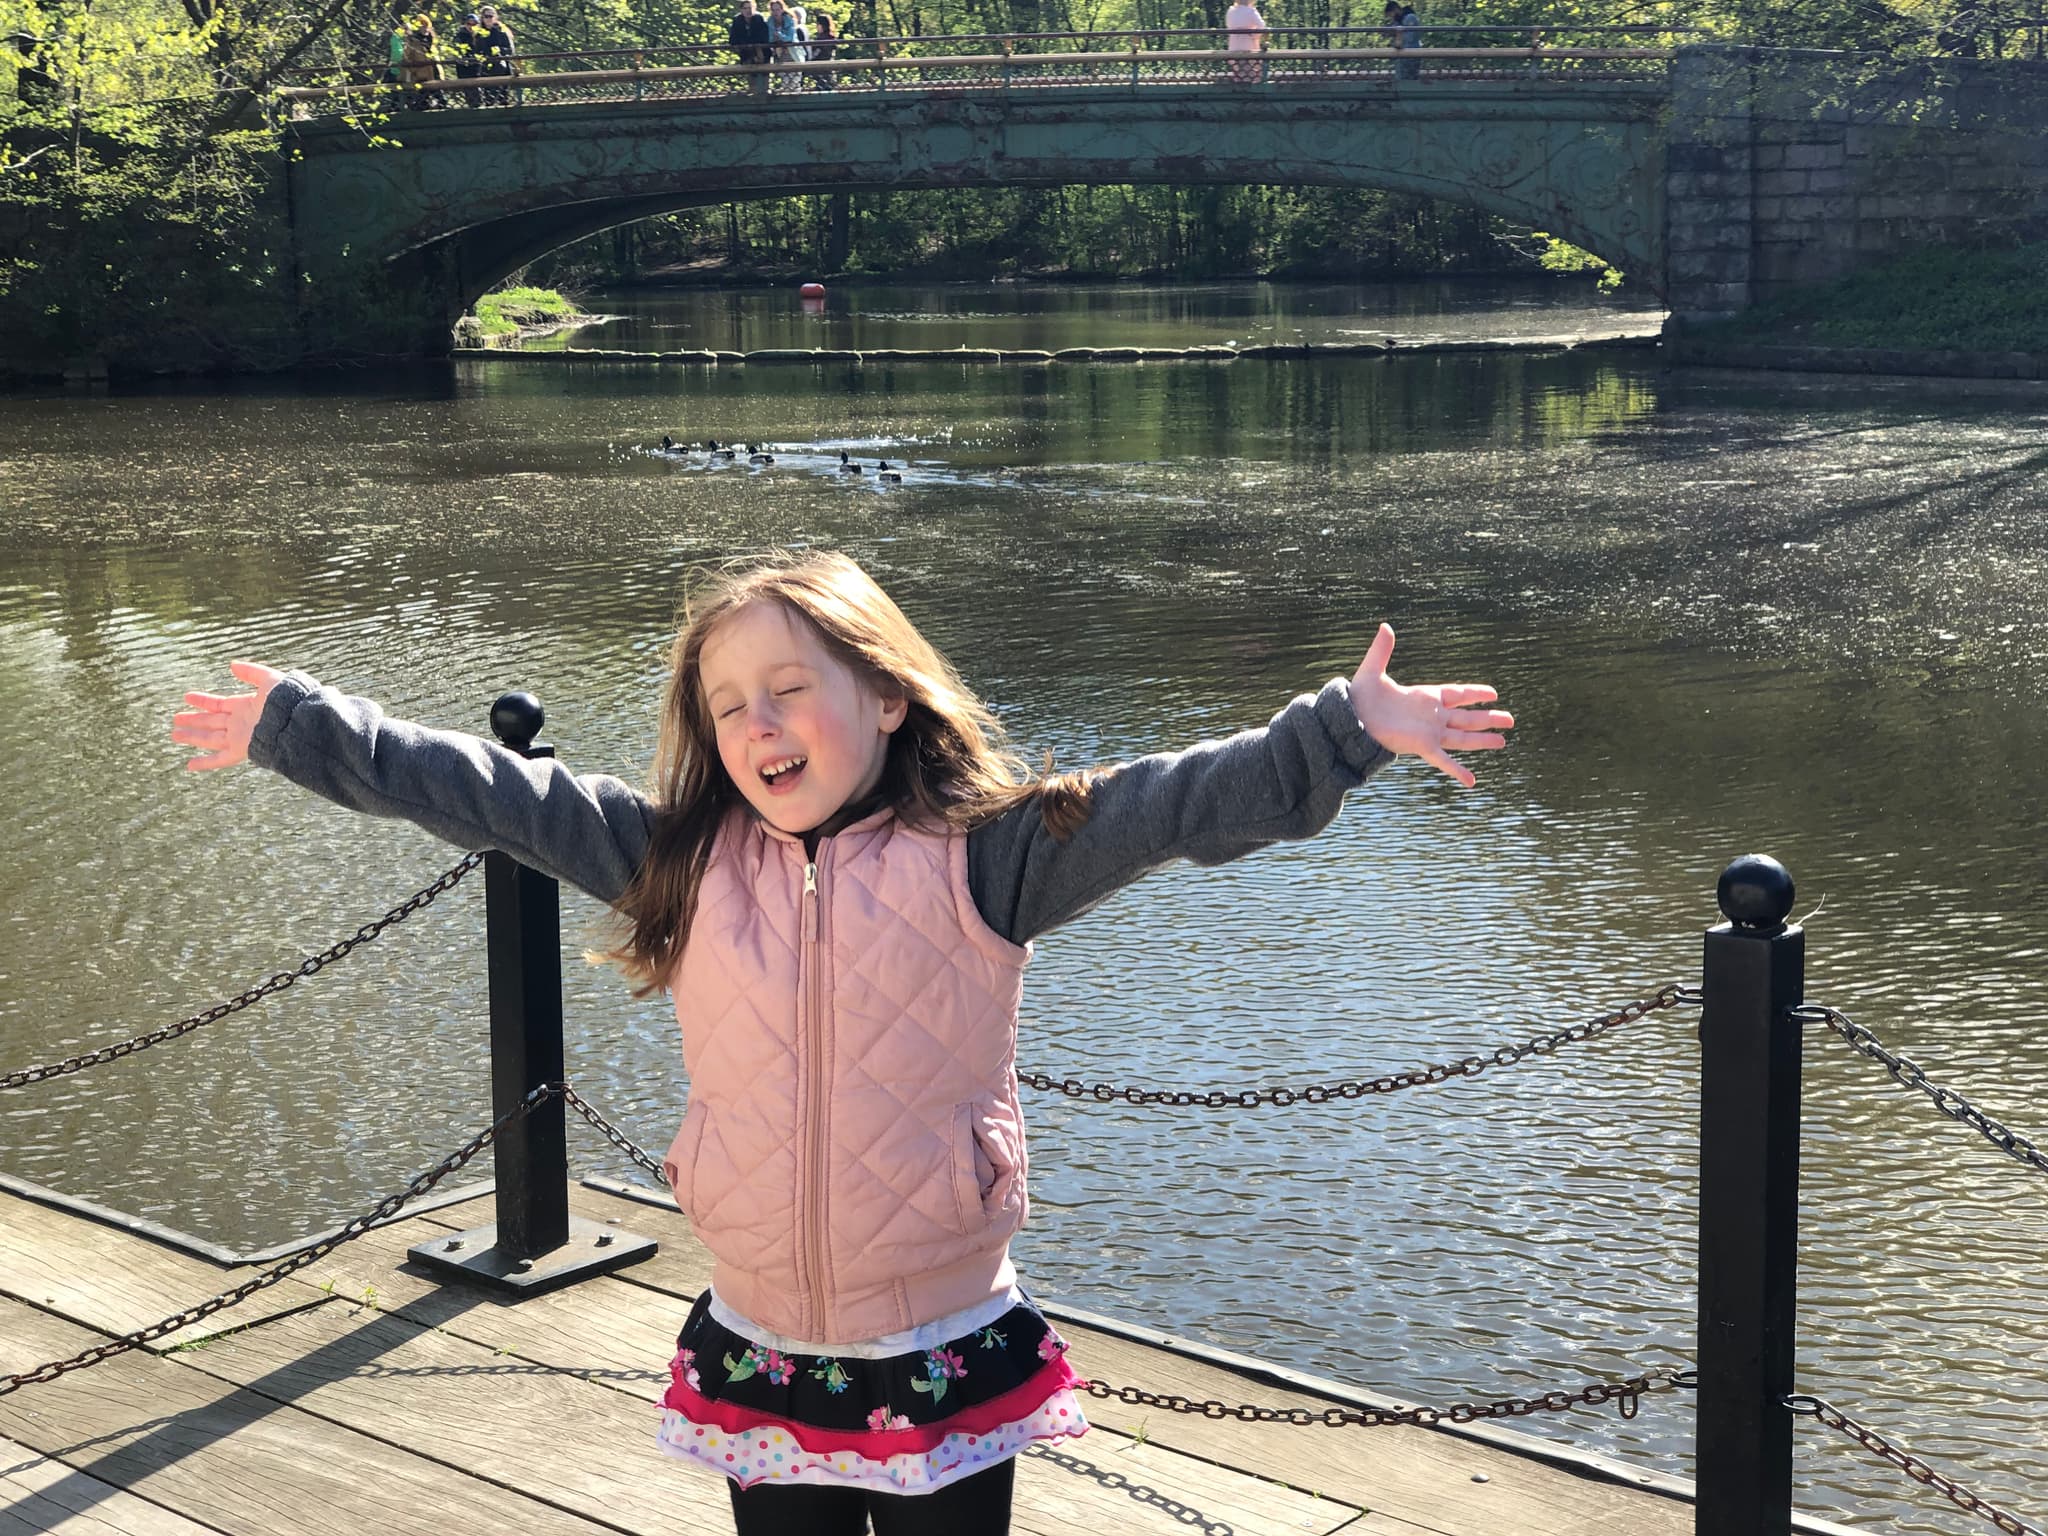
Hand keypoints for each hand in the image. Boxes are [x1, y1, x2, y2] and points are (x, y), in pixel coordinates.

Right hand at [171, 661, 284, 771]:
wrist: (298, 721)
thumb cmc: (288, 700)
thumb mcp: (269, 679)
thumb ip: (251, 672)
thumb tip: (232, 665)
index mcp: (246, 706)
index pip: (220, 704)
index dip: (203, 701)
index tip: (187, 696)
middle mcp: (241, 722)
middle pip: (212, 722)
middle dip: (194, 720)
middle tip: (175, 719)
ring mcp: (240, 737)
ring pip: (210, 738)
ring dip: (192, 736)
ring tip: (174, 735)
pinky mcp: (241, 750)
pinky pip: (219, 759)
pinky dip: (205, 762)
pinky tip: (189, 765)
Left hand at [1349, 624, 1513, 788]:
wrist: (1350, 720)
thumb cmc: (1359, 698)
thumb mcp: (1373, 670)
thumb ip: (1382, 650)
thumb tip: (1385, 626)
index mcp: (1425, 696)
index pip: (1457, 694)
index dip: (1475, 693)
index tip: (1493, 693)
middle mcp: (1432, 716)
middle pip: (1467, 717)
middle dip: (1488, 718)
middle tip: (1511, 720)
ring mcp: (1429, 733)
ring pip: (1463, 737)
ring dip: (1483, 740)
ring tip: (1503, 742)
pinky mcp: (1422, 746)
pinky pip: (1444, 761)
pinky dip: (1458, 771)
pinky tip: (1472, 782)